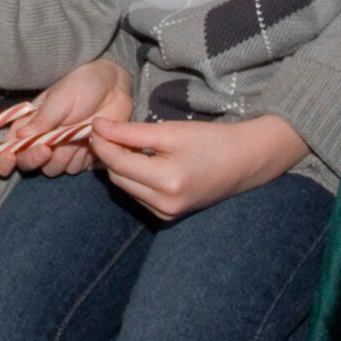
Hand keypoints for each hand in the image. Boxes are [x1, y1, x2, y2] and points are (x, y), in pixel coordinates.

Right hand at [0, 57, 132, 178]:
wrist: (115, 86)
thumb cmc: (83, 84)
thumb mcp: (61, 97)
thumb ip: (43, 118)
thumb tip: (20, 135)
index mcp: (29, 123)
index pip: (6, 148)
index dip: (2, 159)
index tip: (9, 159)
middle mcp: (41, 140)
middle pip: (26, 163)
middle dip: (33, 159)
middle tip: (47, 149)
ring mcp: (61, 150)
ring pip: (51, 170)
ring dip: (61, 158)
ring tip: (75, 137)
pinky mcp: (80, 157)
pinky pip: (74, 169)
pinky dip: (80, 159)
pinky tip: (88, 141)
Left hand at [88, 114, 308, 220]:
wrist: (245, 161)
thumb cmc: (211, 140)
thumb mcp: (170, 130)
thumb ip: (130, 132)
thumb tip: (98, 127)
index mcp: (167, 181)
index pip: (118, 162)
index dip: (102, 142)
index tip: (95, 124)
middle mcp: (165, 204)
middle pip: (118, 176)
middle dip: (110, 154)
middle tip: (110, 131)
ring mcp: (167, 214)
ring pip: (126, 187)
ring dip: (121, 166)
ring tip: (128, 144)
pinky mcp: (169, 216)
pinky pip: (138, 196)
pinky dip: (135, 178)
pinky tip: (143, 162)